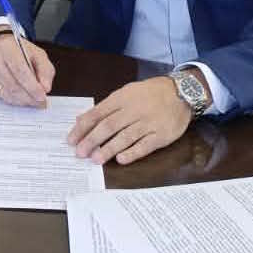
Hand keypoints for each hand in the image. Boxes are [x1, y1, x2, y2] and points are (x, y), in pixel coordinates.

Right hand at [0, 30, 54, 107]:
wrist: (0, 46)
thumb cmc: (20, 51)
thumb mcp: (38, 54)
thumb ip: (45, 70)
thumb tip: (45, 88)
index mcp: (8, 49)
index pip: (19, 70)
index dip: (32, 86)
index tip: (42, 96)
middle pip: (12, 85)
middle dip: (29, 97)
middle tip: (41, 102)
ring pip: (7, 94)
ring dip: (23, 101)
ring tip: (34, 100)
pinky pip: (2, 98)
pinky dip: (15, 101)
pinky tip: (22, 97)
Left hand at [67, 77, 192, 164]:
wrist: (181, 93)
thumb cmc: (149, 94)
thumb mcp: (126, 93)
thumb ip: (105, 107)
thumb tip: (82, 119)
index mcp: (122, 98)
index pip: (98, 113)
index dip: (83, 127)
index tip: (71, 139)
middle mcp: (133, 110)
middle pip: (109, 126)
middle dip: (92, 140)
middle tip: (79, 153)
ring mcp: (148, 122)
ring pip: (125, 136)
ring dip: (108, 149)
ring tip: (95, 159)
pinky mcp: (161, 135)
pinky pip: (145, 145)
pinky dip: (132, 152)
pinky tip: (120, 159)